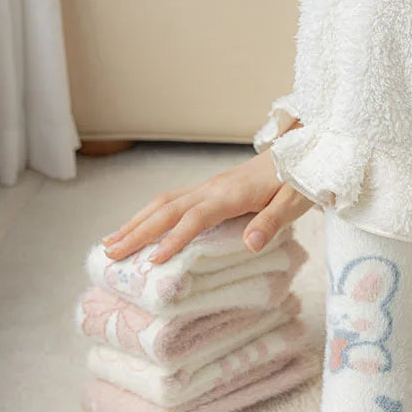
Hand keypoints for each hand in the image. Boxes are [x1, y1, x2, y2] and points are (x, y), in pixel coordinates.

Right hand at [101, 146, 312, 263]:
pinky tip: (140, 227)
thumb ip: (272, 223)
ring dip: (136, 222)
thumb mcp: (294, 203)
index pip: (195, 218)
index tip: (153, 262)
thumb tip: (250, 245)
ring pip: (163, 202)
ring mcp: (209, 186)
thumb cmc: (300, 179)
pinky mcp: (210, 188)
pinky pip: (173, 201)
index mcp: (232, 194)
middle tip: (109, 255)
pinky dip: (150, 215)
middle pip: (167, 209)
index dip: (173, 240)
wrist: (302, 150)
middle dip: (136, 232)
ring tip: (110, 243)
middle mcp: (213, 188)